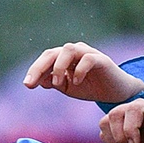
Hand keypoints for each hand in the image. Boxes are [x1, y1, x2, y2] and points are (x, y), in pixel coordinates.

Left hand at [23, 42, 143, 104]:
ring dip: (59, 67)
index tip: (27, 85)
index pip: (46, 59)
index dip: (35, 70)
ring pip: (69, 50)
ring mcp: (88, 53)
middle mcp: (75, 51)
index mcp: (64, 58)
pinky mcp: (101, 59)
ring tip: (57, 84)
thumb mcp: (68, 88)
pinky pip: (87, 59)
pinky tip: (76, 82)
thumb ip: (54, 82)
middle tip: (31, 83)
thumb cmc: (91, 87)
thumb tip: (38, 81)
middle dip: (40, 67)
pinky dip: (79, 70)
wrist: (116, 92)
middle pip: (53, 52)